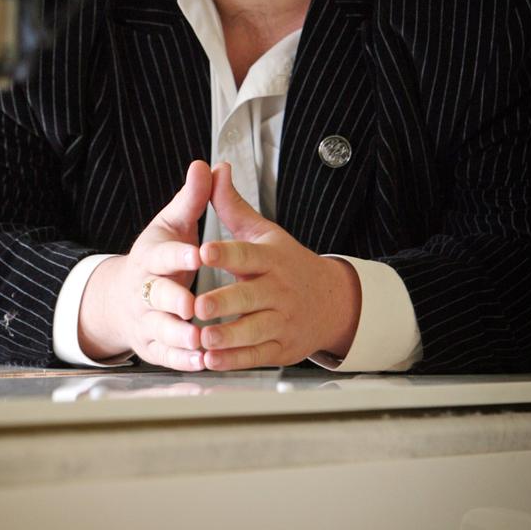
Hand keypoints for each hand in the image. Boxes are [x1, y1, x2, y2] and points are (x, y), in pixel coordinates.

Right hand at [78, 160, 210, 370]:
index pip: (161, 255)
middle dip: (172, 300)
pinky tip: (202, 361)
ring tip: (200, 339)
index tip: (196, 253)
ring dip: (179, 335)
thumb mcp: (171, 224)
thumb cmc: (158, 256)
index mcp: (150, 257)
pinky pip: (166, 355)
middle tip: (191, 305)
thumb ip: (191, 199)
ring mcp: (145, 319)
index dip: (177, 255)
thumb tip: (206, 165)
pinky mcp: (151, 345)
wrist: (123, 297)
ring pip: (160, 329)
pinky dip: (183, 360)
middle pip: (156, 295)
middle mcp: (144, 290)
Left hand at [194, 163, 361, 369]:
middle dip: (224, 302)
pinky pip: (257, 355)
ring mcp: (281, 321)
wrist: (332, 301)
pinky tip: (213, 361)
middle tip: (199, 306)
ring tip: (203, 340)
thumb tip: (215, 168)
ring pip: (253, 330)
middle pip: (250, 297)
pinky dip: (235, 360)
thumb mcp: (264, 232)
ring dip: (228, 337)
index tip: (204, 250)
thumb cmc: (287, 263)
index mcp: (270, 258)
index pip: (246, 254)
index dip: (225, 253)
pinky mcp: (281, 348)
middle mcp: (277, 290)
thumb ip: (233, 206)